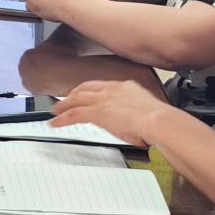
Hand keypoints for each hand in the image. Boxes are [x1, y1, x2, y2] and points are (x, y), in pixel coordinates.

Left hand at [48, 78, 173, 147]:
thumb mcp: (147, 113)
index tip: (85, 95)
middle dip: (73, 95)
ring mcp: (103, 100)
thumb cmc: (158, 121)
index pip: (102, 86)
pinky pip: (74, 114)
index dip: (90, 91)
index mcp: (126, 87)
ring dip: (64, 106)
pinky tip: (55, 123)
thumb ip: (137, 116)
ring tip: (55, 111)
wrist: (157, 120)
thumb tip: (137, 128)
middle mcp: (112, 90)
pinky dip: (62, 119)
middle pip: (86, 89)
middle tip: (64, 101)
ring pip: (77, 100)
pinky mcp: (96, 112)